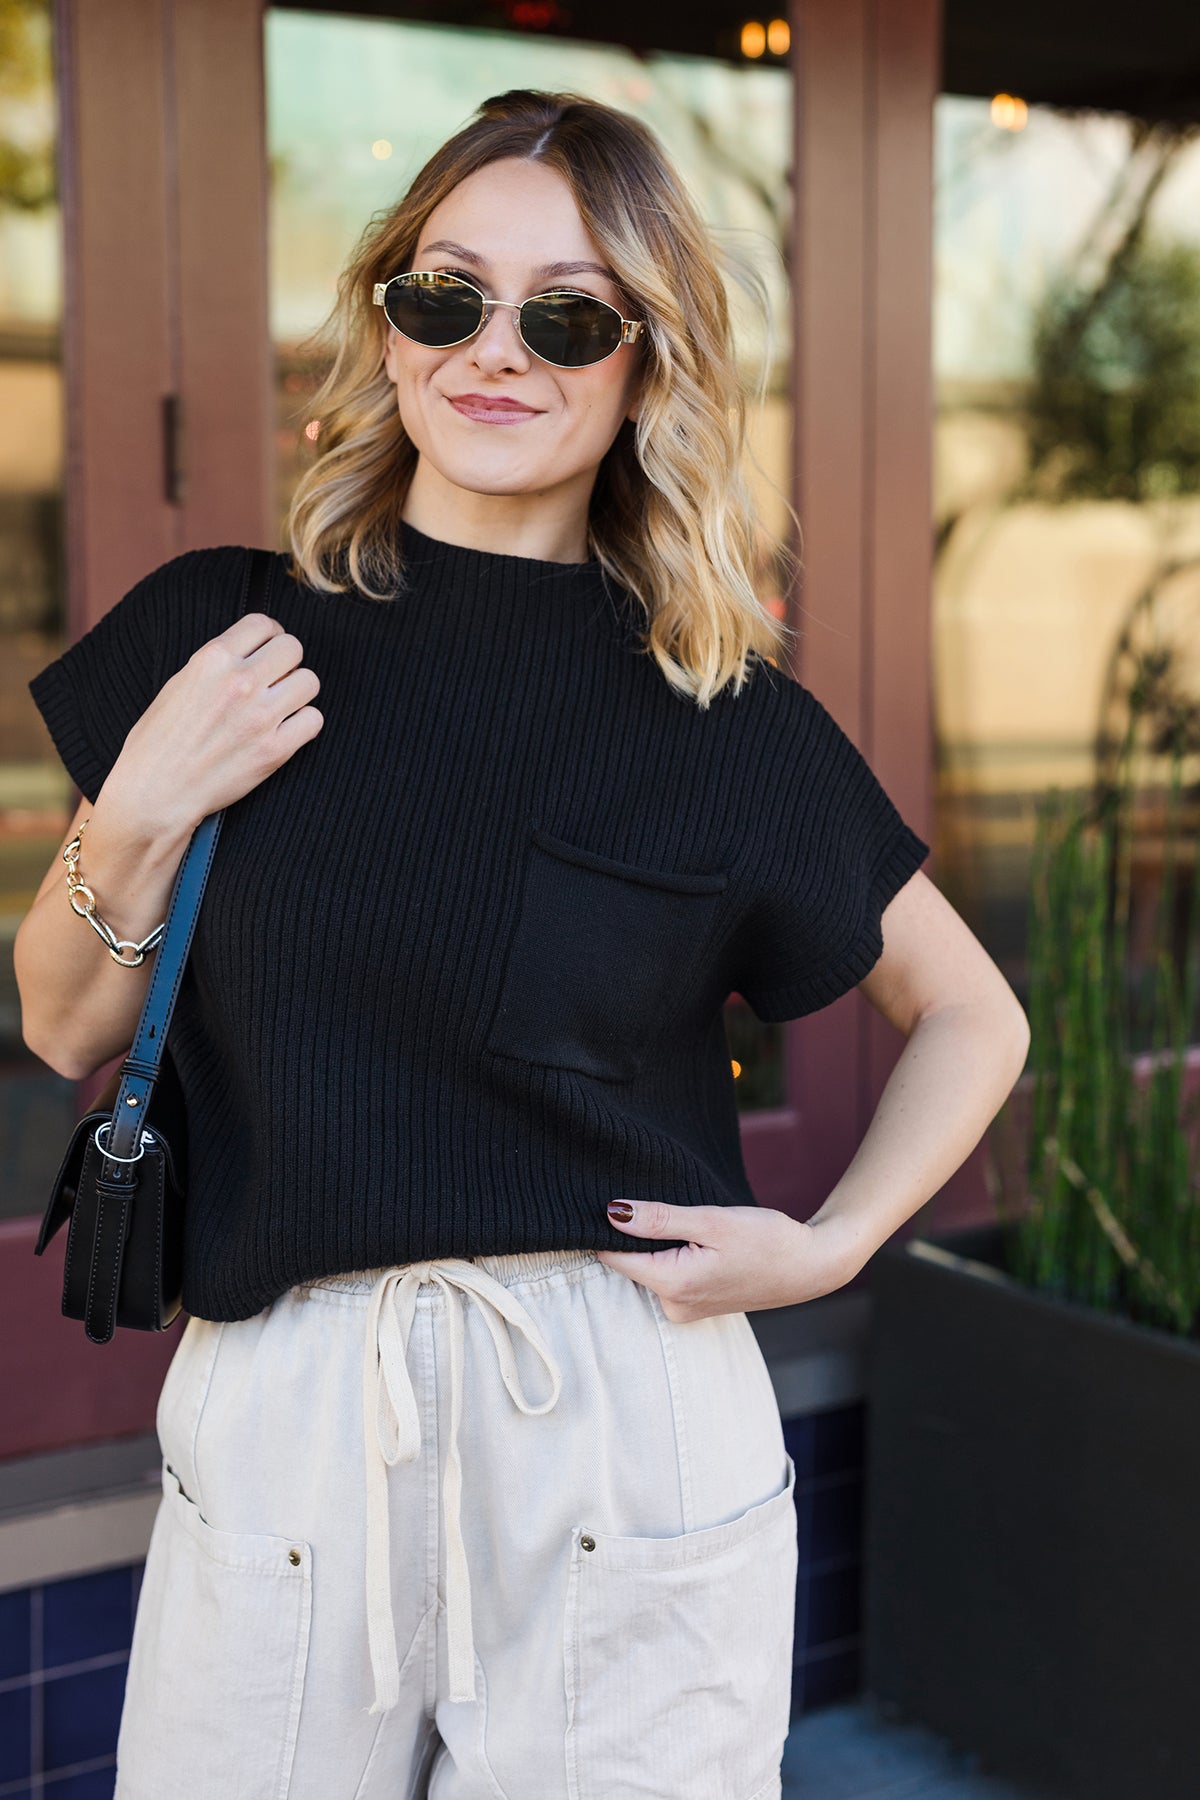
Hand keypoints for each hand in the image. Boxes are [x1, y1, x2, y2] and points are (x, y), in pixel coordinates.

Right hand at [105, 614, 323, 837]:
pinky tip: (285, 730)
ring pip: (309, 681)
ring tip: (280, 705)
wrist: (155, 793)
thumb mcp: (177, 685)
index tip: (266, 649)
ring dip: (298, 691)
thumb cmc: (157, 742)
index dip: (268, 635)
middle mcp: (240, 682)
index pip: (262, 623)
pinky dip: (303, 724)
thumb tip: (249, 653)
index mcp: (212, 660)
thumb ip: (216, 665)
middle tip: (275, 678)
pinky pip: (314, 720)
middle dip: (286, 661)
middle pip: (293, 647)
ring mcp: (260, 716)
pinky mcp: (275, 750)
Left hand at [595, 1199, 861, 1321]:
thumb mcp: (712, 1221)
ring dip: (656, 1245)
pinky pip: (667, 1277)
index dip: (606, 1227)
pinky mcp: (697, 1306)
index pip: (613, 1257)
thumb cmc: (768, 1241)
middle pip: (629, 1264)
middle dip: (634, 1235)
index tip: (610, 1201)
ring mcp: (685, 1310)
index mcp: (672, 1285)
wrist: (811, 1266)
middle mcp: (673, 1306)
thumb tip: (612, 1212)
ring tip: (684, 1223)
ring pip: (649, 1269)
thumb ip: (659, 1219)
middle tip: (657, 1205)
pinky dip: (672, 1257)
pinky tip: (694, 1240)